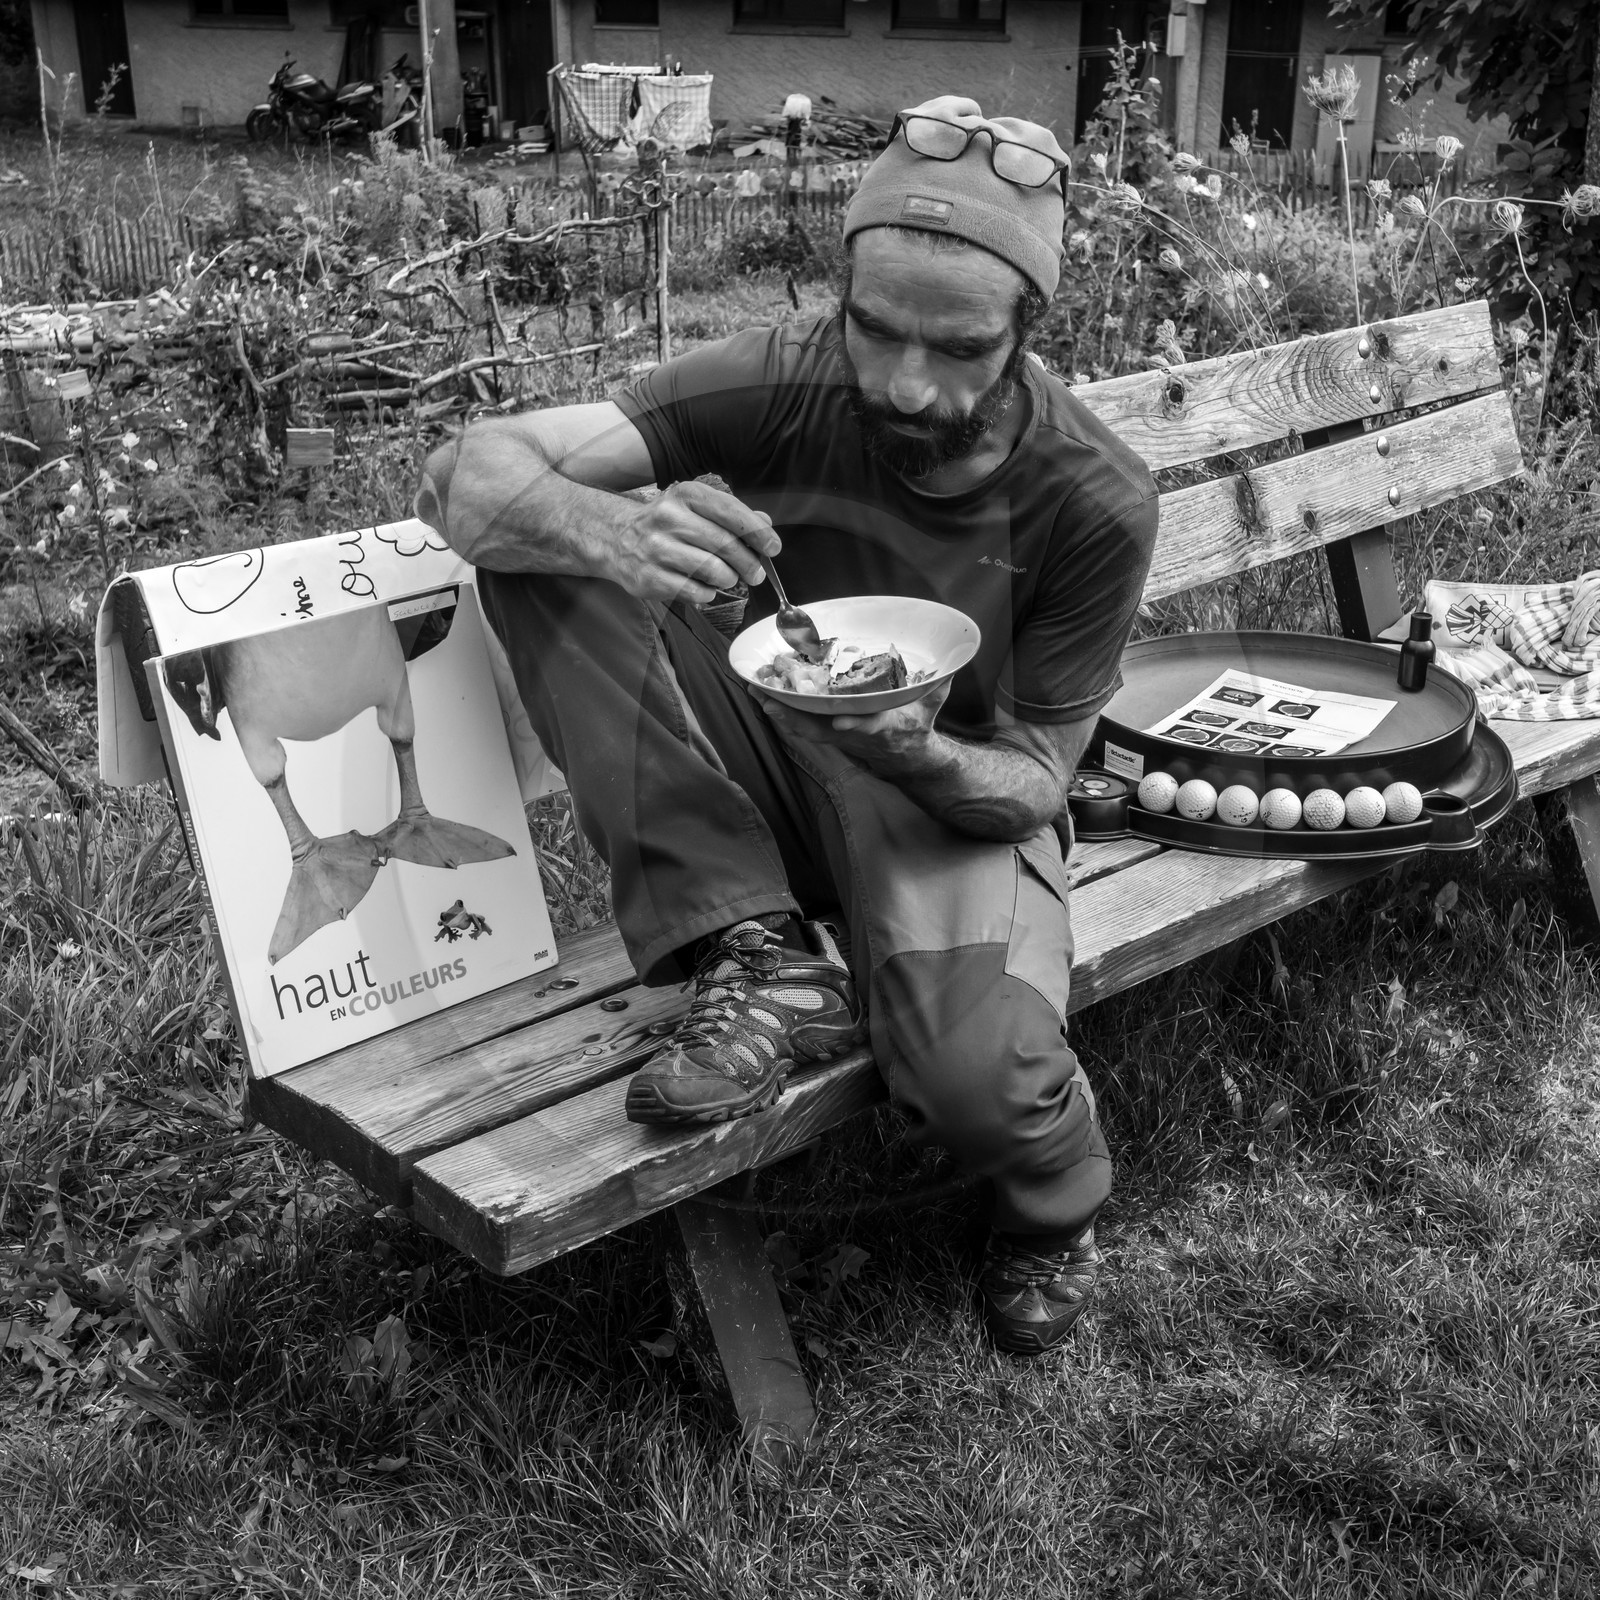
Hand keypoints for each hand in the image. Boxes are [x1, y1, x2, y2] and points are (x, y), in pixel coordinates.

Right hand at [607, 481, 779, 604]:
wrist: (615, 538)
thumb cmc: (666, 524)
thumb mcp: (694, 509)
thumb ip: (730, 514)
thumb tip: (765, 522)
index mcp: (685, 495)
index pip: (731, 512)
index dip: (758, 532)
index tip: (773, 548)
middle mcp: (669, 518)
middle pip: (726, 545)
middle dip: (749, 563)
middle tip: (756, 574)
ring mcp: (657, 549)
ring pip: (713, 571)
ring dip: (728, 579)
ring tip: (727, 579)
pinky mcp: (649, 577)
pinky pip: (695, 592)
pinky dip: (708, 594)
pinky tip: (705, 588)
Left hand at [751, 677, 953, 775]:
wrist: (906, 758)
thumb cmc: (916, 727)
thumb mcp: (930, 708)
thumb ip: (937, 688)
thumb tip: (948, 669)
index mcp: (883, 728)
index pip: (868, 727)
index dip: (854, 726)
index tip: (840, 721)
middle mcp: (855, 734)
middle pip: (820, 729)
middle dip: (794, 717)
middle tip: (770, 701)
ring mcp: (839, 736)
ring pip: (805, 727)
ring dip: (780, 712)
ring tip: (756, 692)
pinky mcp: (828, 733)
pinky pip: (801, 723)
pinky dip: (782, 710)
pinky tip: (763, 694)